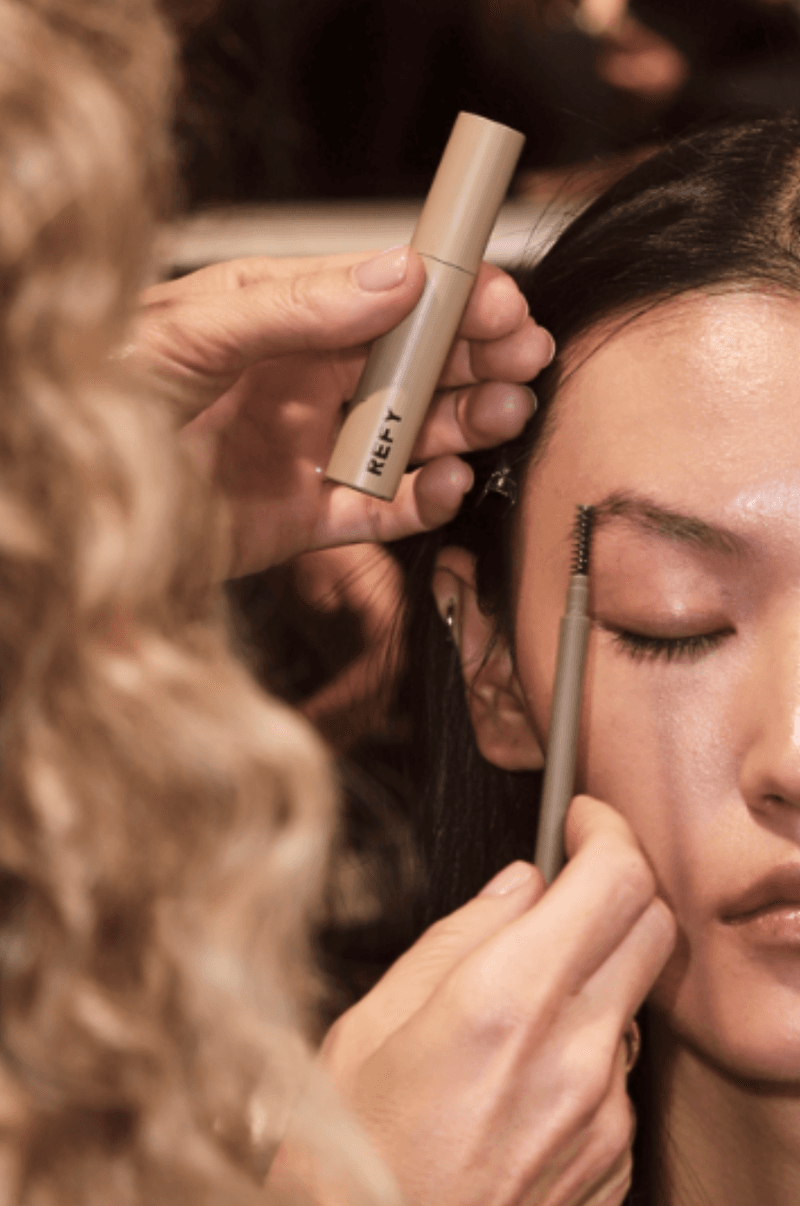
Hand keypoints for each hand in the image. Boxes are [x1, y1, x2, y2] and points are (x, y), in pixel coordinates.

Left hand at [132, 247, 552, 573]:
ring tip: (503, 413)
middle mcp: (309, 382)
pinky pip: (384, 510)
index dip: (449, 296)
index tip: (498, 297)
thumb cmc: (108, 391)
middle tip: (523, 355)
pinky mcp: (308, 519)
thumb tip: (396, 276)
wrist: (72, 501)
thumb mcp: (197, 325)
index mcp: (286, 319)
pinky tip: (447, 481)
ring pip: (414, 435)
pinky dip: (424, 501)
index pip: (388, 297)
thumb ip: (299, 304)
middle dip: (477, 358)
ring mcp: (313, 450)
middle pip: (417, 365)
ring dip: (466, 423)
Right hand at [314, 796, 675, 1205]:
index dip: (606, 832)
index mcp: (503, 1000)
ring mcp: (605, 1113)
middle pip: (652, 925)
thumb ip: (458, 936)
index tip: (583, 821)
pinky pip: (622, 1070)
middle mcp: (573, 1054)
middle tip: (569, 885)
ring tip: (520, 1005)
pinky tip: (524, 1075)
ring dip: (594, 974)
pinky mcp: (616, 1160)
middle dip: (617, 886)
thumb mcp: (371, 1022)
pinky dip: (587, 1047)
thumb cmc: (354, 1152)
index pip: (613, 878)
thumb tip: (519, 882)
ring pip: (634, 997)